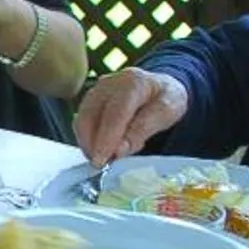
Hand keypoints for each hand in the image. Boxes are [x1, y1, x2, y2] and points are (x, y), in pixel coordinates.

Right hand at [75, 67, 189, 163]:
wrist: (161, 88)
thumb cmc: (166, 99)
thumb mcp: (167, 113)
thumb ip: (143, 129)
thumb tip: (118, 150)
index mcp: (133, 83)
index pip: (114, 113)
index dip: (106, 139)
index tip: (101, 161)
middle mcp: (109, 83)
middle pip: (91, 115)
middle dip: (93, 144)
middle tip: (102, 166)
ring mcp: (97, 90)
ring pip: (82, 120)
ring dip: (89, 144)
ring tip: (104, 159)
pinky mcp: (90, 100)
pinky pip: (81, 122)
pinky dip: (88, 139)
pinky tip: (102, 149)